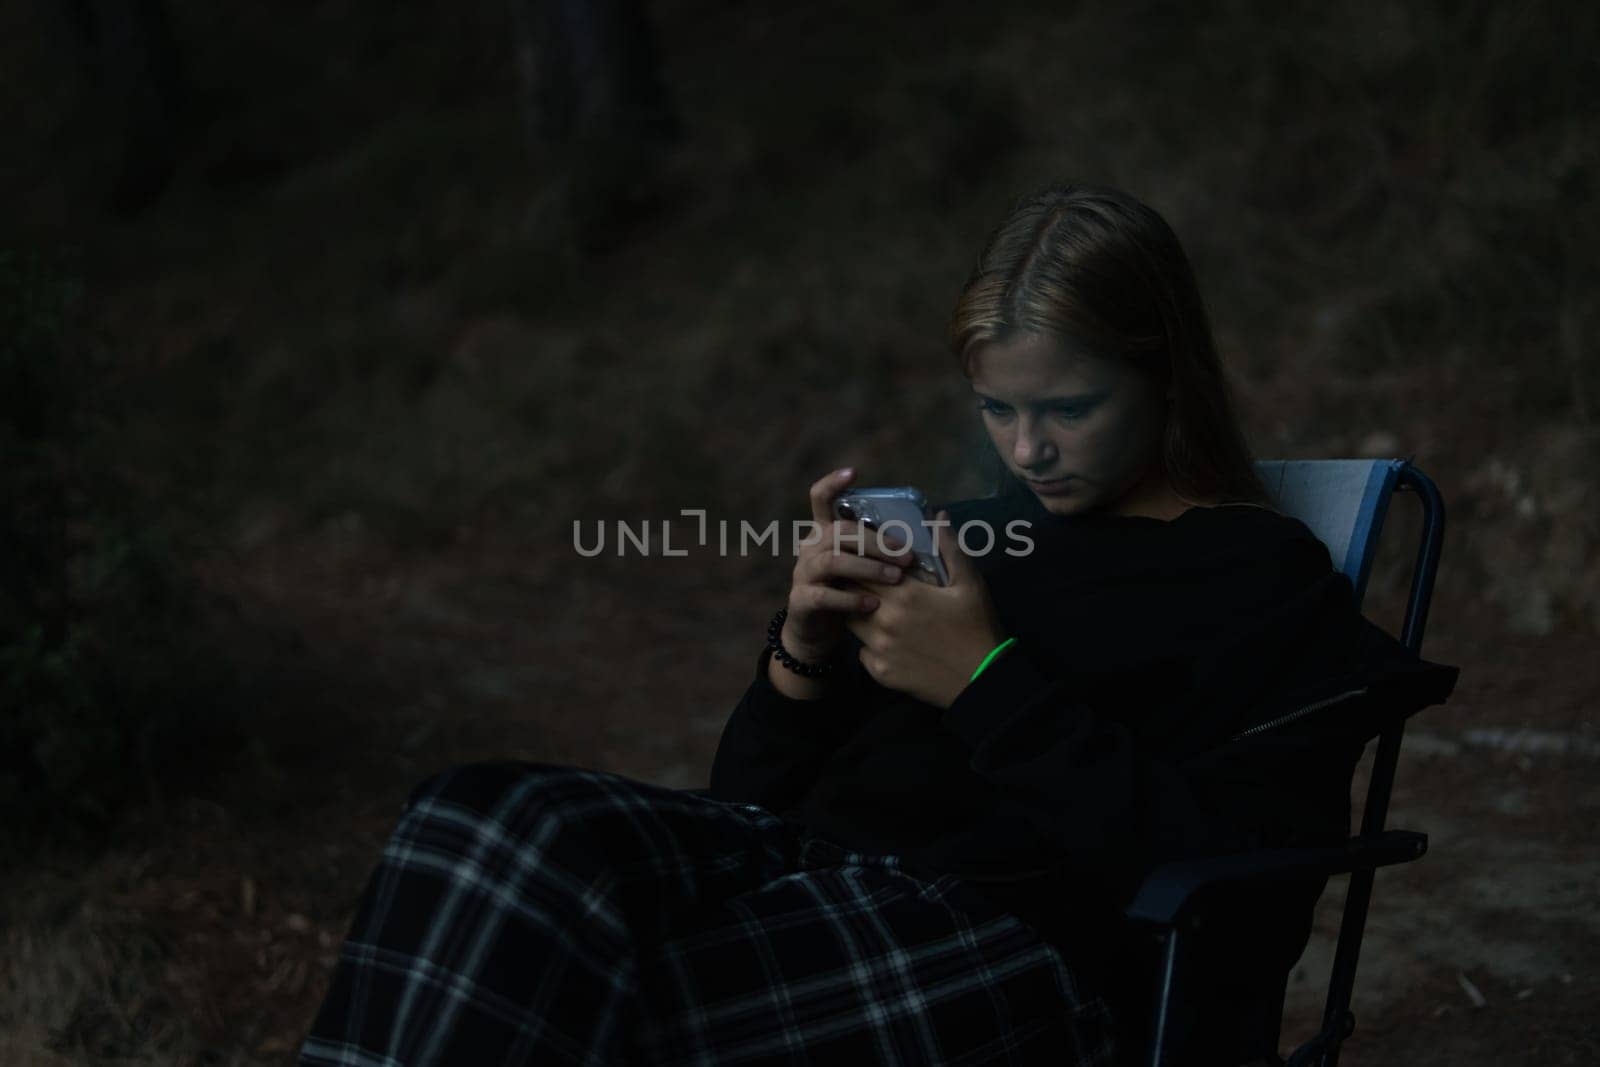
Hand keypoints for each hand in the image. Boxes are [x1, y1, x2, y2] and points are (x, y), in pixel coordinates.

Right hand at [779, 467, 914, 663]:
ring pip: (832, 561)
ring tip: (896, 578)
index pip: (820, 499)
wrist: (816, 634)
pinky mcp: (801, 601)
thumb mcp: (865, 566)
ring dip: (867, 567)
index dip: (832, 484)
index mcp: (825, 533)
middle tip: (907, 555)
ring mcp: (803, 574)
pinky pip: (824, 596)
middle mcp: (810, 548)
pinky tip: (873, 604)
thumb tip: (936, 518)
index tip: (853, 472)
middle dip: (876, 541)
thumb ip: (887, 544)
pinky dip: (850, 599)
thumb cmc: (849, 592)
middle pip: (840, 532)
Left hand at [845, 509, 1006, 708]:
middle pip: (852, 592)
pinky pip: (862, 651)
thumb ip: (949, 548)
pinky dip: (868, 643)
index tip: (867, 557)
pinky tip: (887, 640)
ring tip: (875, 607)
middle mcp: (884, 620)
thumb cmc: (977, 627)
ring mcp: (879, 648)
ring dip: (858, 611)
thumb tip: (936, 516)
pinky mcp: (879, 672)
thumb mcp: (970, 584)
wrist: (982, 681)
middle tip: (868, 580)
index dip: (863, 560)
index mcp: (905, 594)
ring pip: (852, 621)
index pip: (864, 568)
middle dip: (856, 583)